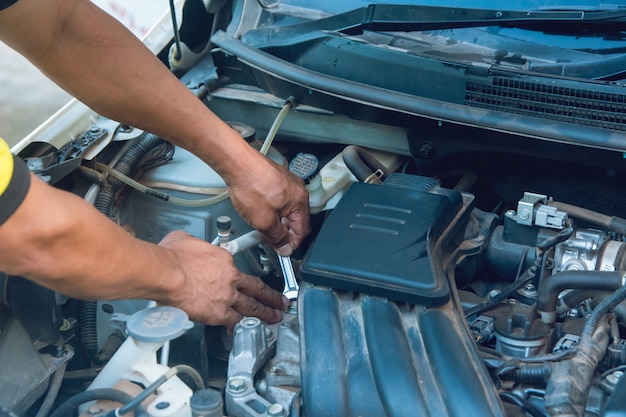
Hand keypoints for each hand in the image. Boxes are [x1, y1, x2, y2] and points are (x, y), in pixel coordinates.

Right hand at [157, 231, 287, 327]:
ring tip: (274, 317)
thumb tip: (188, 245)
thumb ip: (193, 245)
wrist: (167, 274)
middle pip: (256, 288)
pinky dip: (240, 327)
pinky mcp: (218, 314)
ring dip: (265, 313)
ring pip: (251, 307)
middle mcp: (230, 278)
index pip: (237, 268)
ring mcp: (226, 297)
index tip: (244, 279)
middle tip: (281, 301)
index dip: (241, 275)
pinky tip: (246, 330)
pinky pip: (234, 322)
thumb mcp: (185, 240)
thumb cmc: (172, 258)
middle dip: (271, 296)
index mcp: (224, 259)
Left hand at [227, 154, 310, 255]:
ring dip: (276, 218)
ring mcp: (288, 182)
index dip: (291, 243)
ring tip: (259, 220)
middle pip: (295, 219)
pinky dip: (271, 206)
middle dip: (282, 230)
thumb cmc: (250, 184)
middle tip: (267, 235)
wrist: (237, 162)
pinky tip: (257, 207)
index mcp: (300, 201)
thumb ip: (277, 237)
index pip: (303, 231)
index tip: (281, 249)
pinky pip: (279, 198)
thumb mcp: (263, 221)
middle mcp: (298, 190)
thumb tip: (285, 248)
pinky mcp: (277, 177)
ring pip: (286, 209)